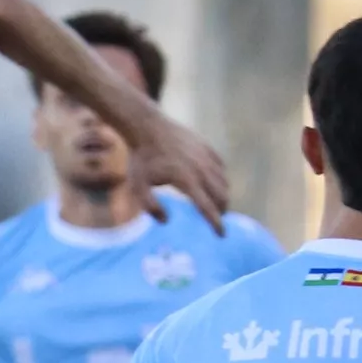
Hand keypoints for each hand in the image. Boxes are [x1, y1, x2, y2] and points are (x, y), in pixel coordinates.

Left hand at [121, 101, 232, 226]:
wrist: (147, 127)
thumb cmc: (141, 159)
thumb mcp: (138, 186)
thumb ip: (150, 207)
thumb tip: (166, 221)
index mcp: (186, 180)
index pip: (206, 207)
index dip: (216, 223)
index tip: (221, 235)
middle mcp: (200, 169)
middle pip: (221, 196)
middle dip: (221, 211)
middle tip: (217, 219)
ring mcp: (206, 156)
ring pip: (223, 182)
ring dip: (222, 196)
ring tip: (215, 204)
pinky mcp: (206, 147)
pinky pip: (221, 167)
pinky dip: (220, 178)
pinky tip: (213, 183)